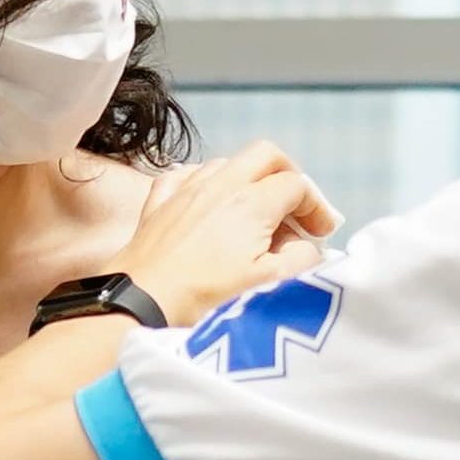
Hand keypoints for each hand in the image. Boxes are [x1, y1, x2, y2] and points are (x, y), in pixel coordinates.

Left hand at [118, 143, 343, 319]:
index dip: (316, 208)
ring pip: (227, 163)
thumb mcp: (270, 284)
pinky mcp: (159, 204)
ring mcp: (186, 190)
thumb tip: (307, 247)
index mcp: (252, 202)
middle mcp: (220, 185)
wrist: (140, 304)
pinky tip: (207, 206)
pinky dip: (204, 184)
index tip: (319, 234)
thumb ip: (302, 259)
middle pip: (266, 155)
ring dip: (248, 182)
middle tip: (294, 210)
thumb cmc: (204, 299)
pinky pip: (186, 175)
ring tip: (253, 218)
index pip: (297, 186)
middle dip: (288, 175)